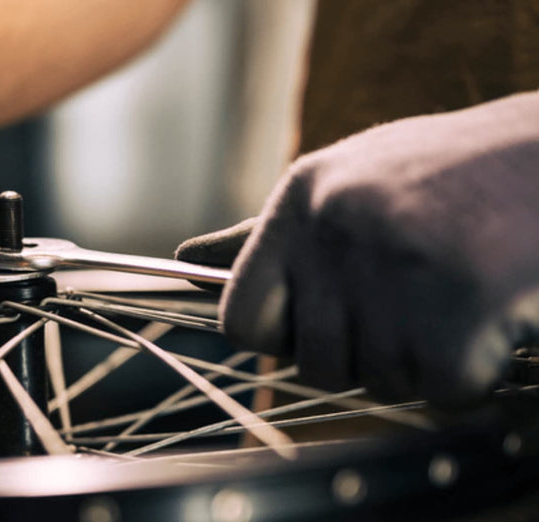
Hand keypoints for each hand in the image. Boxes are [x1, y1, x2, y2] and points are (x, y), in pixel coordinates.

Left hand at [178, 92, 538, 404]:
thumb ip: (268, 238)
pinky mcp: (458, 303)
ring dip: (426, 361)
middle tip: (417, 305)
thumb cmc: (448, 178)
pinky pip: (444, 389)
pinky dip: (474, 374)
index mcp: (299, 200)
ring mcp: (394, 263)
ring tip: (458, 295)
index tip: (321, 329)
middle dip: (367, 355)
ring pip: (381, 381)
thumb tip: (185, 263)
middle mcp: (335, 227)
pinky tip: (493, 318)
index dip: (280, 341)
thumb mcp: (346, 185)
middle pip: (315, 364)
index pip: (241, 317)